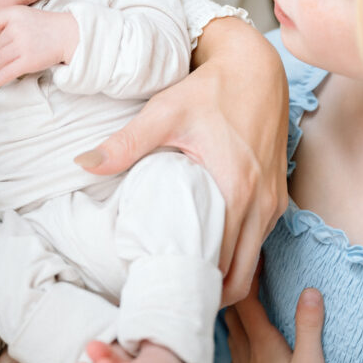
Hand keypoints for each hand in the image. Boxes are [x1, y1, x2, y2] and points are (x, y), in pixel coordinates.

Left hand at [0, 7, 78, 89]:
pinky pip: (6, 73)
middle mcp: (17, 28)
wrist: (69, 35)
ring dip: (0, 65)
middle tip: (21, 47)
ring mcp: (22, 46)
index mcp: (15, 13)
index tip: (3, 34)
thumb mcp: (25, 13)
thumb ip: (8, 20)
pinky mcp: (27, 62)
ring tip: (9, 64)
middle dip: (4, 48)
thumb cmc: (46, 26)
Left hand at [74, 16, 288, 302]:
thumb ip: (126, 142)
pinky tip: (208, 248)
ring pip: (253, 262)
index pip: (221, 266)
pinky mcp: (279, 195)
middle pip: (241, 277)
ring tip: (185, 278)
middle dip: (209, 294)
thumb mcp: (166, 112)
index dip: (194, 288)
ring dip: (226, 276)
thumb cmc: (212, 89)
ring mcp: (275, 202)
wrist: (257, 67)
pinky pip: (260, 241)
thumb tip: (83, 163)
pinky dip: (239, 253)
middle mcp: (263, 205)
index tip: (164, 295)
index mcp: (238, 191)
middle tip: (171, 295)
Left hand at [226, 270, 331, 362]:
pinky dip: (234, 342)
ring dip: (232, 315)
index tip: (253, 255)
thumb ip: (309, 326)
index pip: (246, 299)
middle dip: (236, 291)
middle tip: (243, 273)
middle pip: (231, 313)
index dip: (248, 275)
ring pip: (229, 334)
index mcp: (261, 343)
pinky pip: (231, 357)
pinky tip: (240, 347)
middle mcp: (245, 354)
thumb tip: (310, 290)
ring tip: (239, 303)